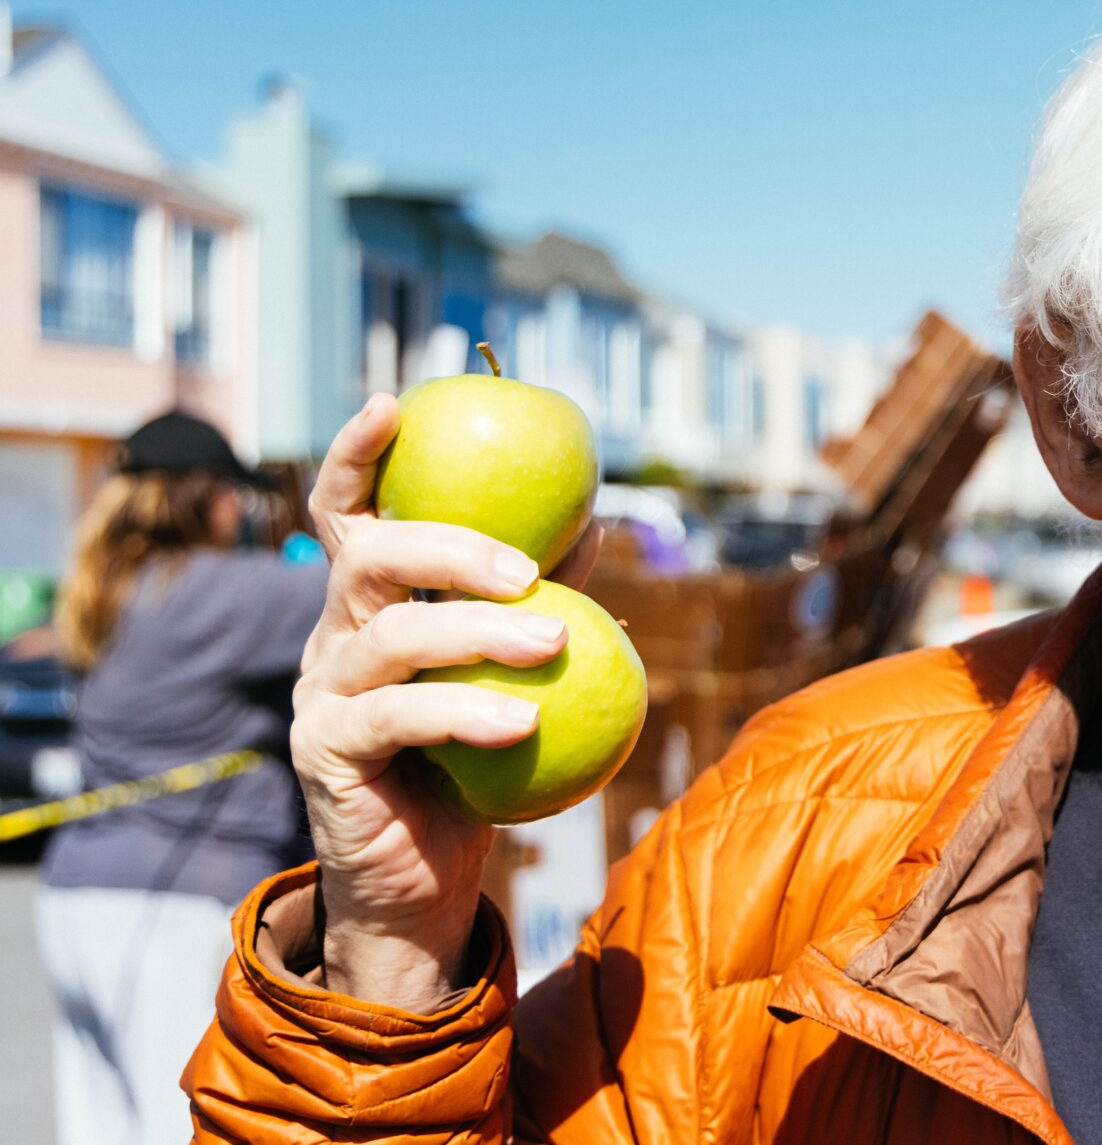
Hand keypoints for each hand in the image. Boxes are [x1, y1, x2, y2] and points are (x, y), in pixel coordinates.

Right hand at [292, 395, 601, 1009]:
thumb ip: (538, 600)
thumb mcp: (511, 677)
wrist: (426, 883)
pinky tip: (522, 722)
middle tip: (526, 569)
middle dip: (448, 546)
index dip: (362, 453)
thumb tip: (595, 524)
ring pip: (392, 636)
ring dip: (479, 632)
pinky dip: (466, 711)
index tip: (399, 402)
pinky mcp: (326, 753)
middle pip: (370, 557)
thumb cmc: (475, 769)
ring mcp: (321, 694)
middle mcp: (334, 636)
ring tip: (553, 643)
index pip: (350, 512)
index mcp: (370, 605)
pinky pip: (398, 718)